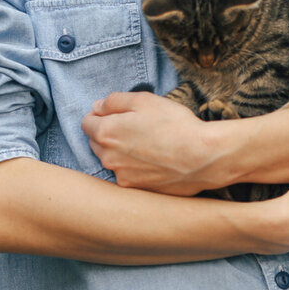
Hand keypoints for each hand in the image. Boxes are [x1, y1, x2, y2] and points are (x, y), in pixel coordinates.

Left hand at [82, 91, 224, 195]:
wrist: (202, 157)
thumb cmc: (174, 125)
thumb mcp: (145, 100)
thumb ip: (115, 101)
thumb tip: (97, 107)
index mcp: (106, 133)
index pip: (86, 123)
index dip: (100, 115)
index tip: (117, 113)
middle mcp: (108, 158)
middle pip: (97, 142)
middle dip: (109, 133)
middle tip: (136, 126)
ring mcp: (121, 176)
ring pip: (111, 159)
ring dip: (121, 151)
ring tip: (148, 144)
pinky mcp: (136, 189)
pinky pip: (127, 174)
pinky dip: (135, 167)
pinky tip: (154, 159)